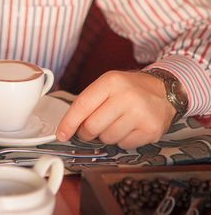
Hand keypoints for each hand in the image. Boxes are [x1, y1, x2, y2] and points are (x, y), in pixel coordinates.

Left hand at [56, 70, 176, 148]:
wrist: (164, 89)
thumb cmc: (130, 89)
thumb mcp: (108, 84)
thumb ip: (88, 102)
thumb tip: (68, 127)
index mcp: (111, 82)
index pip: (82, 106)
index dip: (68, 123)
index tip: (61, 134)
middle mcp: (126, 96)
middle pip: (92, 127)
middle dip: (86, 133)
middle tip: (91, 129)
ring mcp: (140, 114)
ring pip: (107, 138)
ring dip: (106, 136)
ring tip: (115, 123)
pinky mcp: (151, 130)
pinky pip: (123, 145)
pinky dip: (121, 140)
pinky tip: (128, 128)